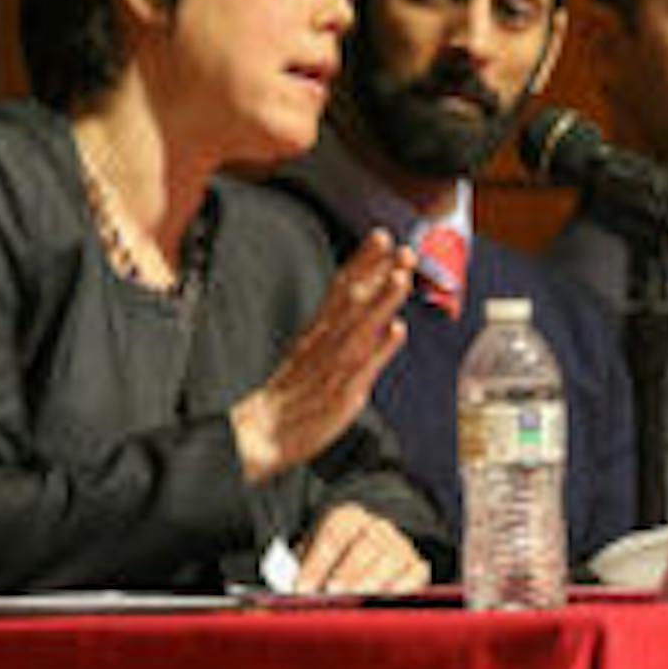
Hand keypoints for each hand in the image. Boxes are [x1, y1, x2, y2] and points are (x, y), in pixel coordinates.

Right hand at [232, 229, 413, 484]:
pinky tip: (398, 330)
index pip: (341, 287)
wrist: (265, 432)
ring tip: (401, 276)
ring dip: (381, 301)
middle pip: (353, 299)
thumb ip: (340, 327)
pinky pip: (364, 367)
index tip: (382, 236)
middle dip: (378, 272)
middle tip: (403, 248)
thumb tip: (369, 307)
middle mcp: (325, 341)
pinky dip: (381, 348)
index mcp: (317, 329)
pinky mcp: (343, 392)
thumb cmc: (293, 393)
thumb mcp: (313, 350)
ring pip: (360, 326)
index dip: (362, 261)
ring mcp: (335, 365)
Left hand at [295, 502, 430, 594]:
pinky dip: (401, 589)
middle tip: (331, 595)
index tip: (301, 589)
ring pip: (389, 560)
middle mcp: (377, 527)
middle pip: (364, 546)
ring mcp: (400, 546)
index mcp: (347, 518)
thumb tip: (289, 597)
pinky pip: (414, 575)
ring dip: (371, 582)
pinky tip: (384, 603)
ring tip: (355, 603)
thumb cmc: (331, 566)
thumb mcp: (312, 560)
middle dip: (346, 573)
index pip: (333, 534)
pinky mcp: (417, 566)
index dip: (316, 562)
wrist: (367, 559)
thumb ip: (302, 573)